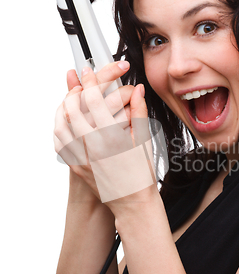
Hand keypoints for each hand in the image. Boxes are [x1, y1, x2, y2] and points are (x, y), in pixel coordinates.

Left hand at [54, 61, 134, 199]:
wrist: (132, 202)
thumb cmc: (140, 174)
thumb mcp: (144, 140)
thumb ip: (140, 112)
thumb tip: (138, 90)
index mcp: (111, 137)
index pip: (94, 100)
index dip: (90, 81)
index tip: (89, 71)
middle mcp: (92, 146)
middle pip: (72, 109)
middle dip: (74, 91)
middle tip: (80, 83)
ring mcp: (81, 157)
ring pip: (60, 125)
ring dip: (63, 108)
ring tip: (70, 99)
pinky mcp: (75, 166)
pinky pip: (59, 142)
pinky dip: (59, 127)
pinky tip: (66, 122)